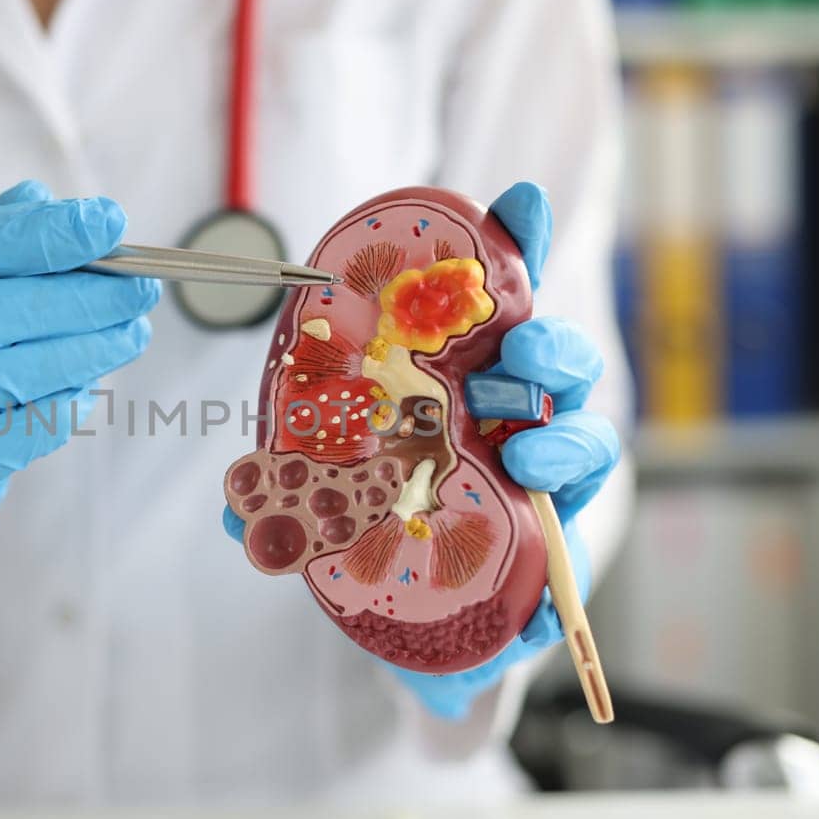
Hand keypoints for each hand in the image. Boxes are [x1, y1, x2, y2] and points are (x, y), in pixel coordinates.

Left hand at [218, 183, 620, 718]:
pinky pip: (576, 540)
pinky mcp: (555, 553)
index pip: (502, 300)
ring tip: (524, 452)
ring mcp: (544, 483)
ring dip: (564, 438)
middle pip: (560, 363)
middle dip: (553, 346)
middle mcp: (517, 418)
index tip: (519, 203)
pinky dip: (566, 544)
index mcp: (466, 378)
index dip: (518, 245)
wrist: (410, 616)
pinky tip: (546, 551)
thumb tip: (233, 505)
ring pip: (584, 441)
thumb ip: (287, 484)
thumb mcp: (323, 482)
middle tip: (522, 351)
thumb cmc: (377, 519)